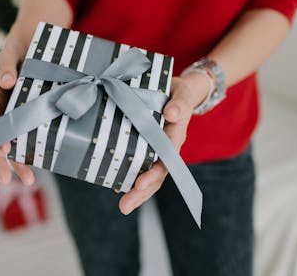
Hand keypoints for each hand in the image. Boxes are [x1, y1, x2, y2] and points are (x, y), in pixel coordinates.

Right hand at [0, 42, 34, 185]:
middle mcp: (0, 109)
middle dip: (2, 160)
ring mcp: (13, 114)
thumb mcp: (11, 52)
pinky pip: (27, 135)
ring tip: (29, 181)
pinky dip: (32, 149)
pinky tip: (41, 163)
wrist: (31, 43)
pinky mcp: (27, 115)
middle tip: (9, 180)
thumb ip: (8, 65)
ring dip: (18, 161)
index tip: (4, 151)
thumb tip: (7, 82)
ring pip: (13, 141)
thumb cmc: (19, 48)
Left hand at [118, 73, 210, 213]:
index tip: (139, 184)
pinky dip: (127, 175)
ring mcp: (155, 149)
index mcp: (175, 138)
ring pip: (147, 174)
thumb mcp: (182, 94)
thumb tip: (171, 114)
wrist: (178, 90)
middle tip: (125, 206)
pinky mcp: (144, 146)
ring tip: (123, 206)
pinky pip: (137, 163)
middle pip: (156, 175)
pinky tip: (114, 183)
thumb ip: (180, 103)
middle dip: (141, 192)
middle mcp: (166, 148)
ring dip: (135, 191)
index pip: (165, 161)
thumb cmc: (179, 93)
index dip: (153, 174)